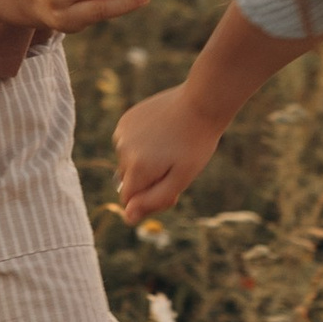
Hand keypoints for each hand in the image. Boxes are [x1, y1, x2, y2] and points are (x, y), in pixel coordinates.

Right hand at [115, 82, 221, 223]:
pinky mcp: (125, 120)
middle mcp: (123, 150)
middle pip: (129, 182)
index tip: (171, 189)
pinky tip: (161, 133)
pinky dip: (142, 143)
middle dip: (148, 180)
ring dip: (144, 161)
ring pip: (128, 162)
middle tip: (176, 166)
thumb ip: (153, 200)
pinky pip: (128, 143)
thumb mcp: (181, 179)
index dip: (149, 200)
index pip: (129, 201)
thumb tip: (127, 218)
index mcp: (136, 168)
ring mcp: (122, 133)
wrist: (200, 103)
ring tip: (170, 146)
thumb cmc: (195, 144)